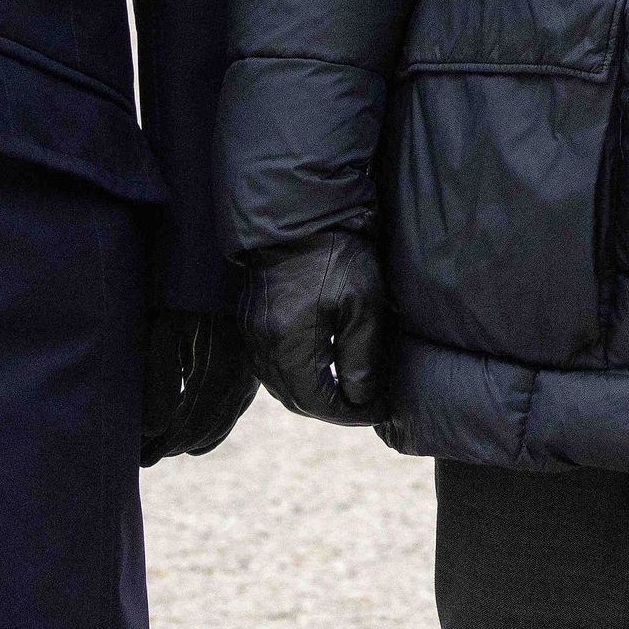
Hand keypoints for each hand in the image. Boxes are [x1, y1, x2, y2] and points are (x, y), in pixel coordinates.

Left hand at [141, 307, 258, 464]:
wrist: (209, 266)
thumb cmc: (183, 293)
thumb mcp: (165, 330)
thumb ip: (160, 379)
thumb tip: (153, 430)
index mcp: (224, 361)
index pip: (196, 416)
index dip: (168, 441)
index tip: (141, 456)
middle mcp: (243, 368)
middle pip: (210, 422)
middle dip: (176, 444)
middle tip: (145, 458)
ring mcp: (249, 368)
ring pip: (224, 418)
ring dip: (193, 439)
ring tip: (163, 450)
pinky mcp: (247, 366)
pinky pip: (232, 407)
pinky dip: (213, 428)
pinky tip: (195, 441)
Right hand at [243, 231, 386, 423]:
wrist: (299, 214)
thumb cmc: (337, 255)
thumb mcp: (362, 304)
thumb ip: (361, 358)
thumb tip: (361, 399)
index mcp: (288, 344)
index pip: (317, 402)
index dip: (349, 414)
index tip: (377, 412)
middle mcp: (263, 346)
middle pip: (295, 399)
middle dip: (332, 409)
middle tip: (366, 406)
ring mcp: (252, 335)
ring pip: (281, 386)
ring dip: (313, 395)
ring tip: (348, 392)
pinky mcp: (251, 322)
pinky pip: (271, 366)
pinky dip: (296, 376)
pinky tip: (321, 369)